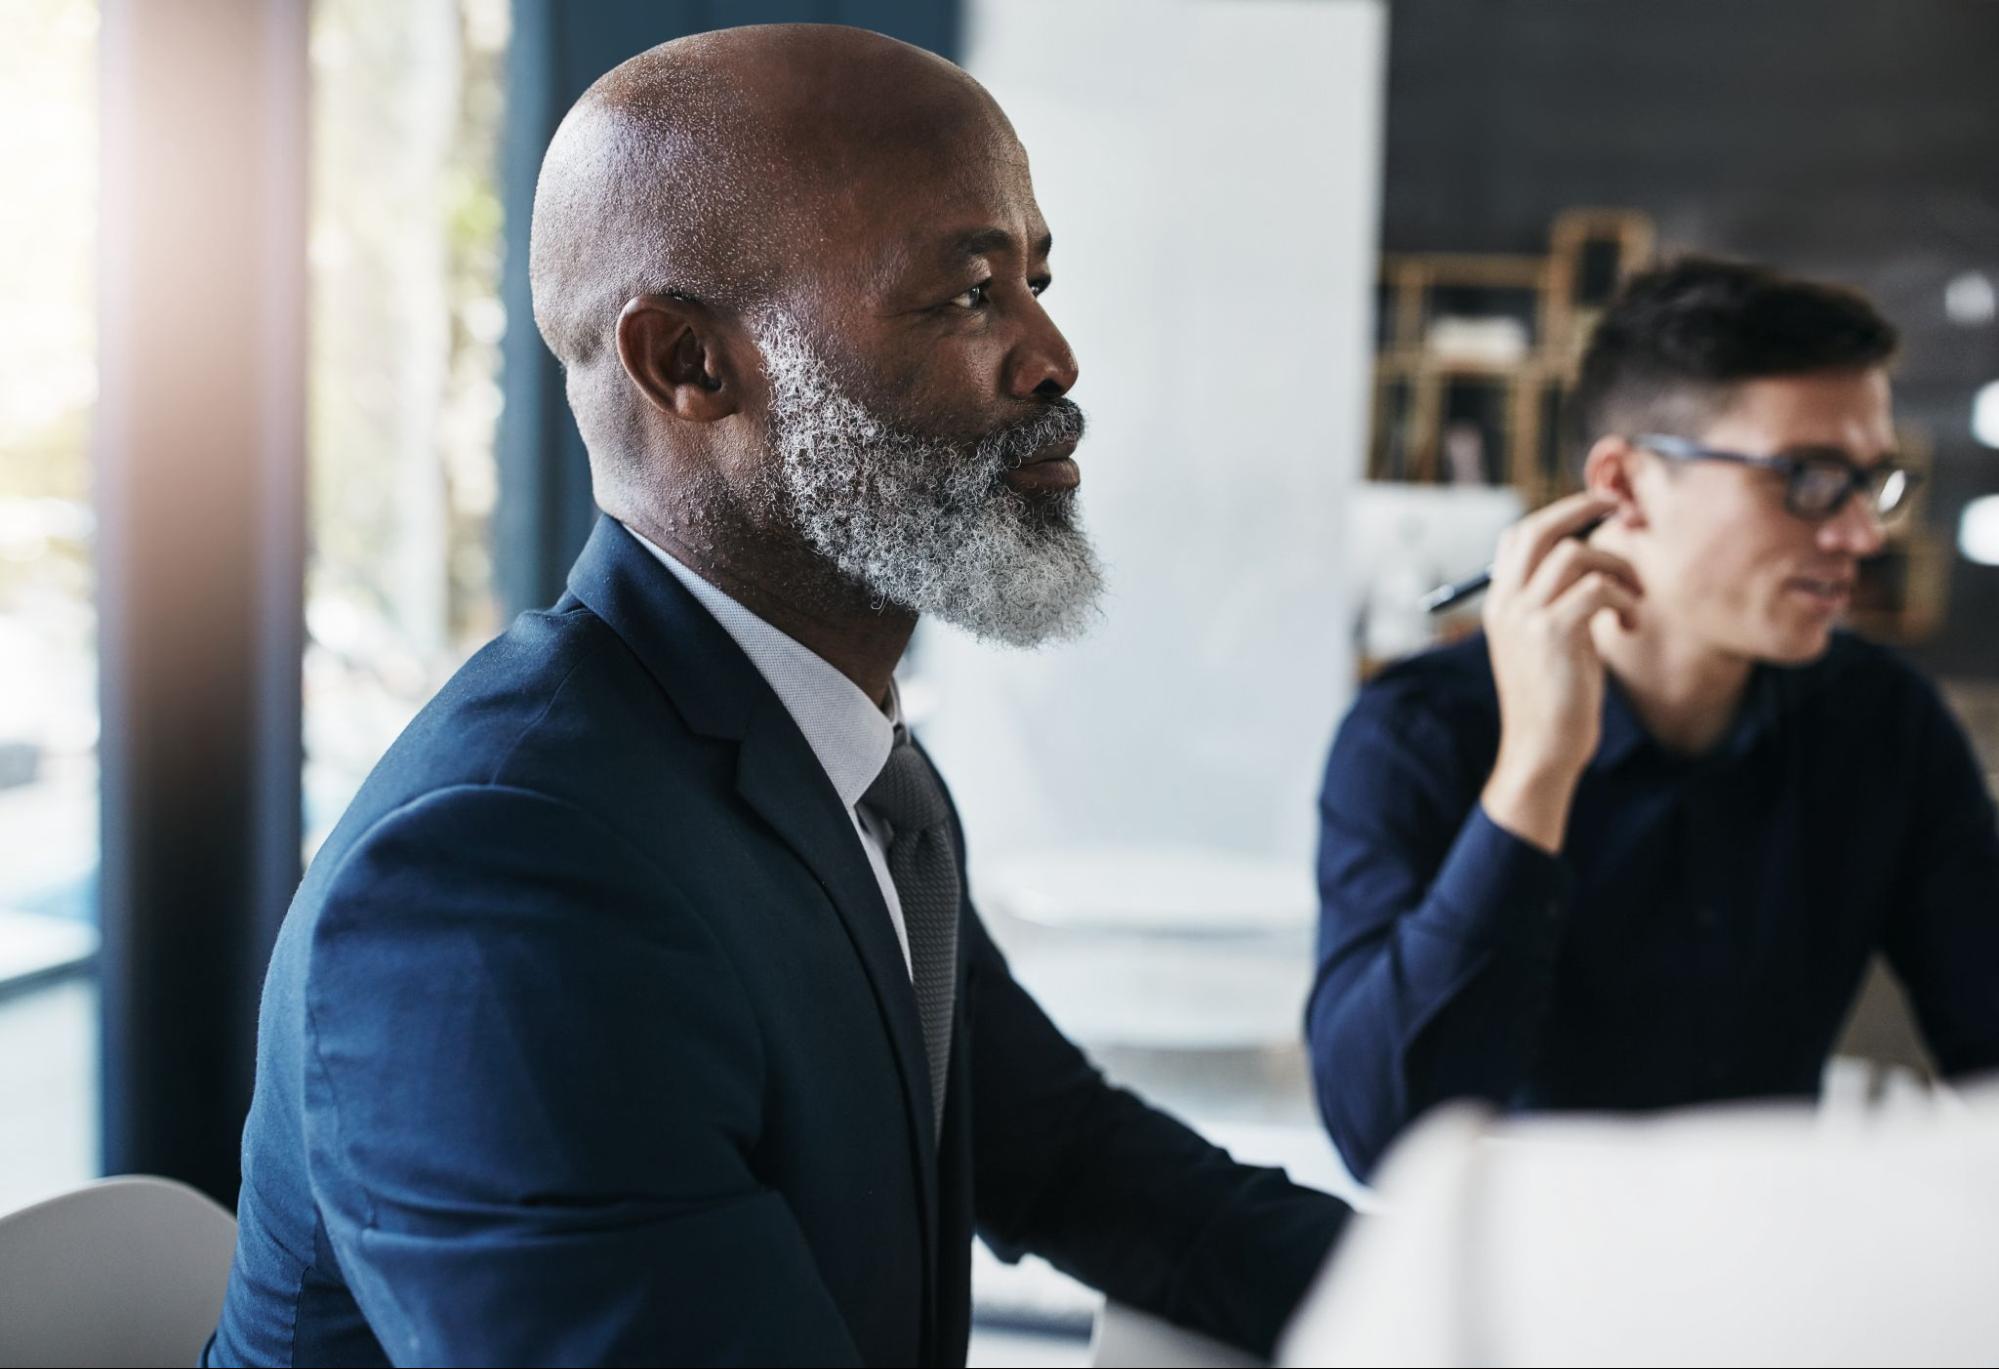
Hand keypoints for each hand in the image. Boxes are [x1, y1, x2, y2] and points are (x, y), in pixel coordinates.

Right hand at [1479, 492, 1641, 853]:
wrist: (1541, 750)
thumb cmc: (1551, 701)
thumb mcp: (1540, 645)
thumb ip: (1552, 605)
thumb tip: (1590, 569)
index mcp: (1499, 603)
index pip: (1518, 535)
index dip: (1559, 514)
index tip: (1595, 514)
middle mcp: (1506, 602)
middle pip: (1540, 529)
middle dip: (1583, 509)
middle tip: (1620, 509)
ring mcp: (1526, 616)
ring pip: (1575, 554)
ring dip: (1618, 567)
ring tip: (1635, 598)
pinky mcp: (1554, 633)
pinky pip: (1597, 588)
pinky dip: (1625, 599)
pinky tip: (1630, 625)